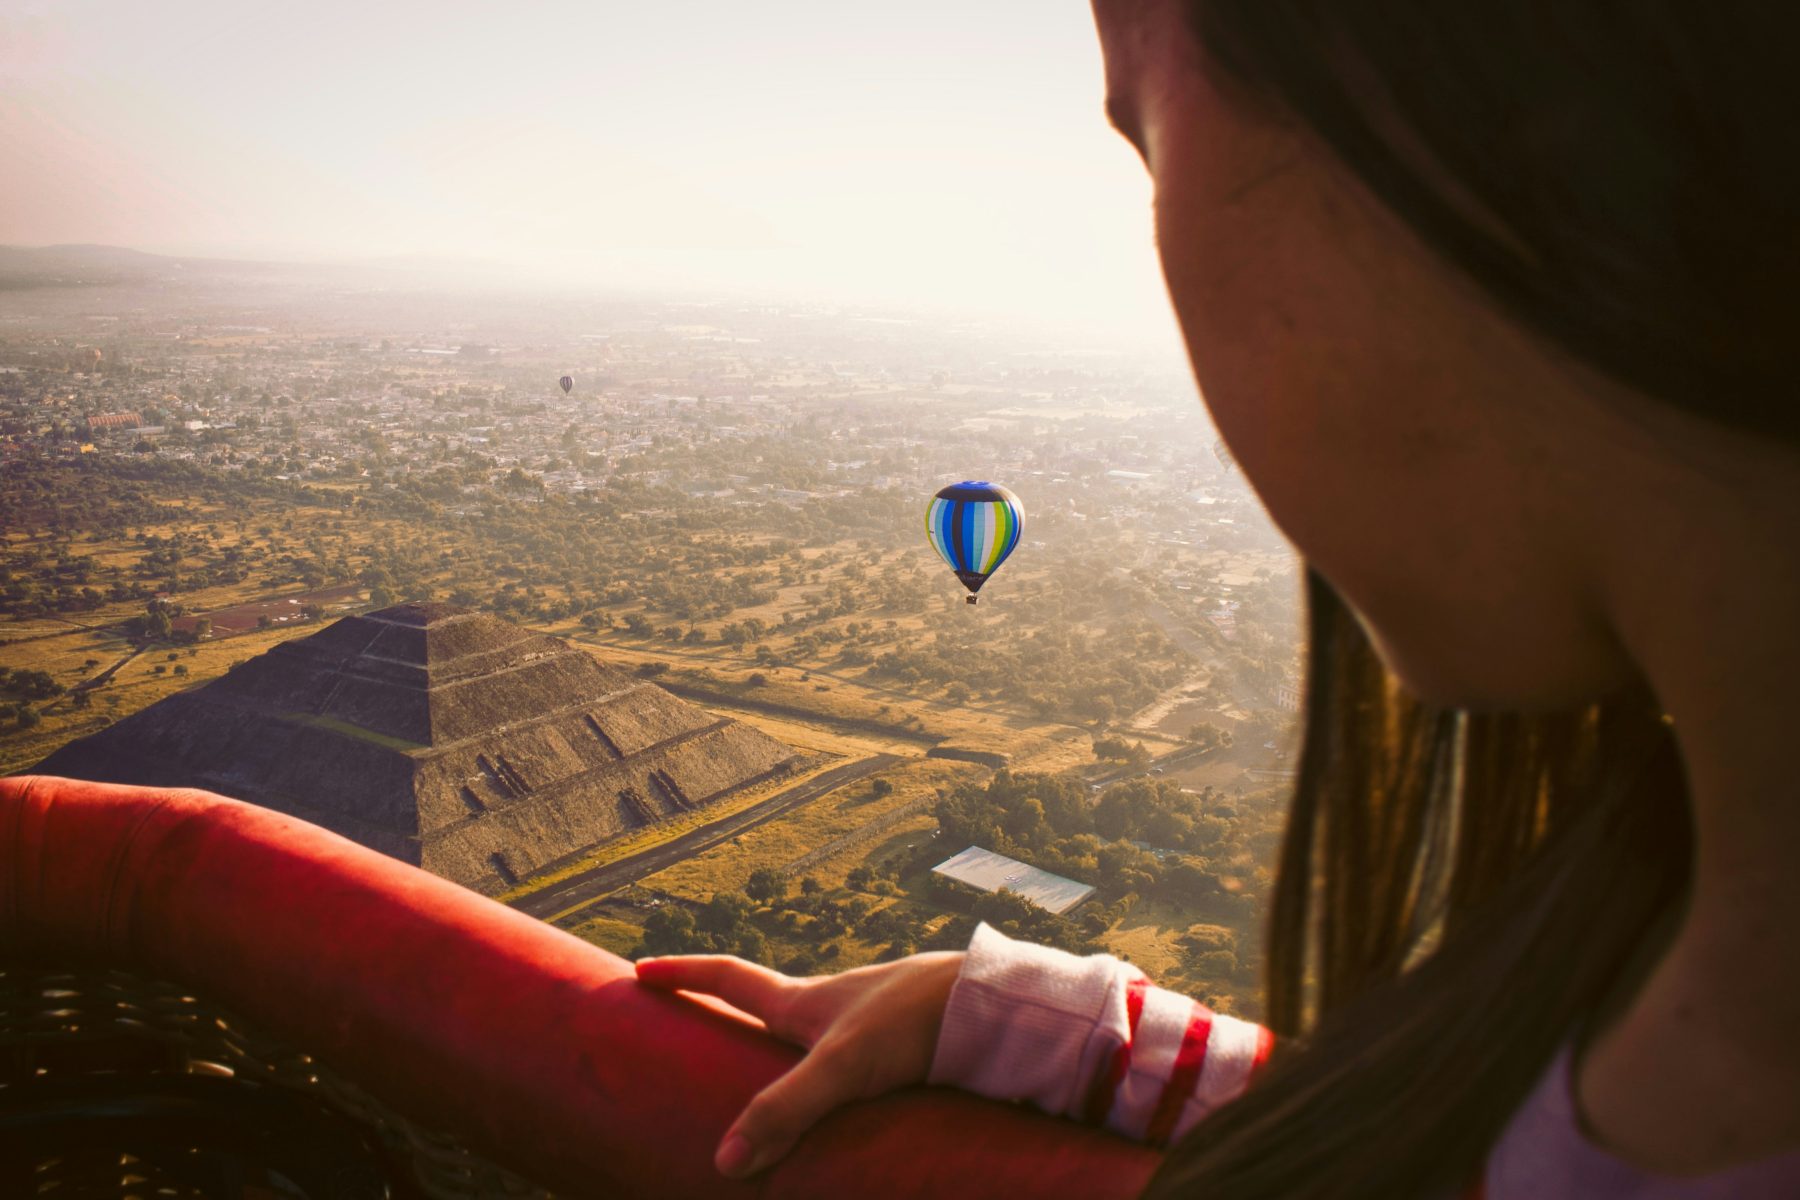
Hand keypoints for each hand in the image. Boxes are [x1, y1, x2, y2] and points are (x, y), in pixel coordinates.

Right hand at [634, 950, 964, 1177]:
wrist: (993, 1006)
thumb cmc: (915, 1020)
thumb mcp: (840, 1068)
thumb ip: (784, 1112)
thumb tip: (726, 1163)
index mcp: (802, 1001)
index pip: (728, 978)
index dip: (684, 975)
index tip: (641, 970)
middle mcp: (831, 1007)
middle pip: (765, 1004)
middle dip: (728, 1013)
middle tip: (697, 1025)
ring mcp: (868, 1024)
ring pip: (813, 1037)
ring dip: (785, 1052)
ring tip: (766, 1081)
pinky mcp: (902, 1046)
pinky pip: (853, 1065)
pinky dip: (834, 1081)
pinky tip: (844, 1109)